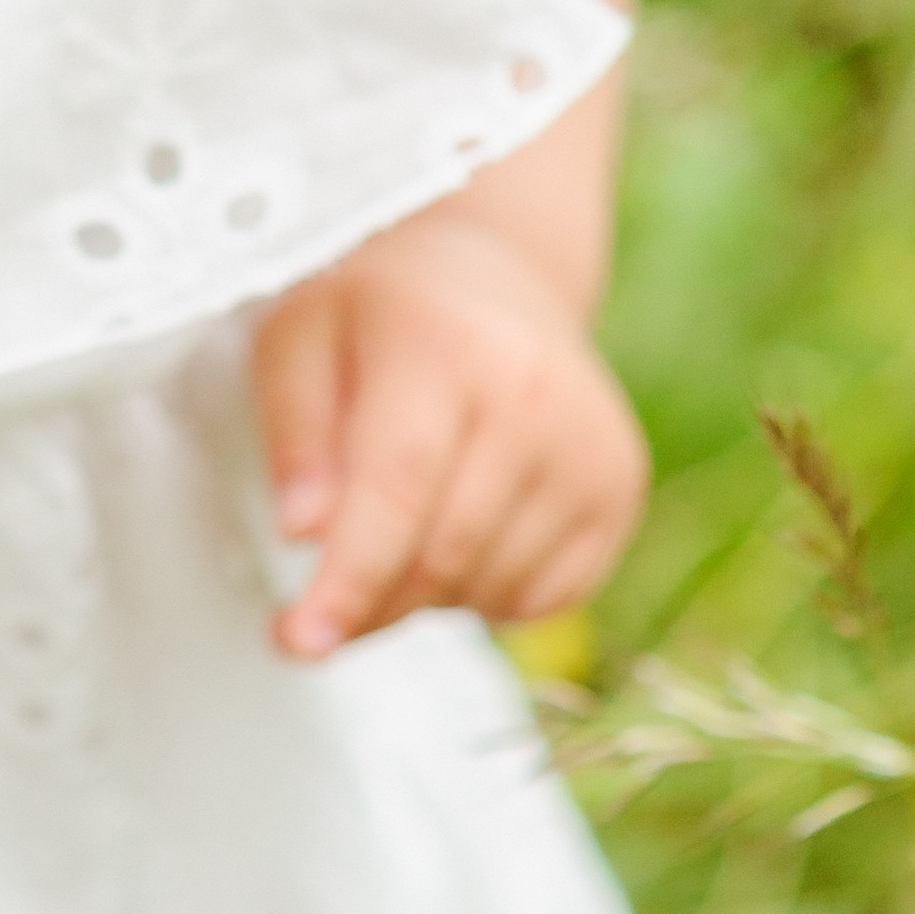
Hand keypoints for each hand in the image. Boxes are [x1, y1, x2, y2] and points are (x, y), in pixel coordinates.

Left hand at [252, 200, 647, 658]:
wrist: (494, 272)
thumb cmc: (379, 312)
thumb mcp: (301, 338)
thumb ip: (294, 433)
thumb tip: (304, 532)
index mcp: (446, 343)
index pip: (398, 490)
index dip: (349, 580)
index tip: (299, 641)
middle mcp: (535, 393)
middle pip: (445, 554)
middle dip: (372, 603)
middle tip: (321, 609)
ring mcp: (589, 442)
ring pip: (493, 588)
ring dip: (427, 598)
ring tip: (398, 530)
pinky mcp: (621, 483)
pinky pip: (546, 598)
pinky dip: (487, 595)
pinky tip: (459, 531)